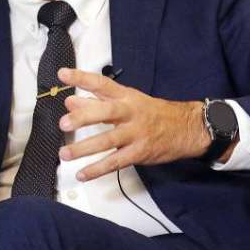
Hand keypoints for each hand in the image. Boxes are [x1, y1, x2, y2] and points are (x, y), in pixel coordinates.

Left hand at [55, 68, 213, 181]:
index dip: (82, 78)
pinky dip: (98, 170)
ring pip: (108, 141)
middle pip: (106, 112)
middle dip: (84, 117)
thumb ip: (96, 101)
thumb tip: (70, 102)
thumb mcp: (127, 101)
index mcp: (126, 96)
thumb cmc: (152, 113)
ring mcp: (136, 133)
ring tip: (65, 153)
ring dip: (84, 148)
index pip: (102, 83)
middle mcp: (130, 112)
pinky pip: (116, 162)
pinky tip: (82, 174)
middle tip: (64, 123)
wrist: (186, 128)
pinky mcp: (140, 153)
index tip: (63, 74)